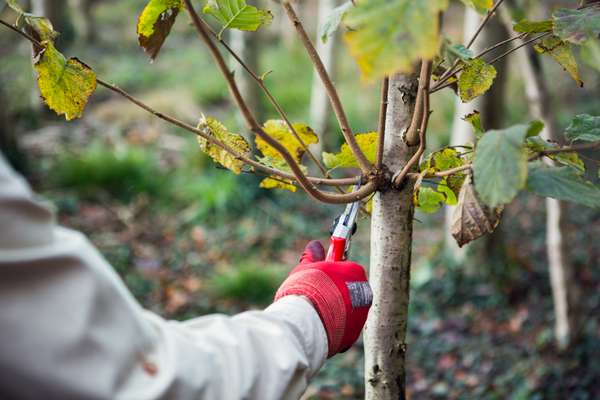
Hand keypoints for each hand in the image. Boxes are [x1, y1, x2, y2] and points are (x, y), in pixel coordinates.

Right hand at [275, 241, 371, 356]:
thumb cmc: (307, 289)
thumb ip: (312, 257)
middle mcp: (364, 294)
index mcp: (356, 272)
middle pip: (349, 290)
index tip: (322, 274)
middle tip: (315, 294)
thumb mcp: (306, 267)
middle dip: (334, 292)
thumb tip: (314, 245)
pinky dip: (332, 328)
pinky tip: (317, 325)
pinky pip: (342, 329)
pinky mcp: (352, 336)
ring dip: (333, 311)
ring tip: (313, 312)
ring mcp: (360, 317)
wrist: (306, 321)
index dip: (332, 272)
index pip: (347, 269)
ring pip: (346, 311)